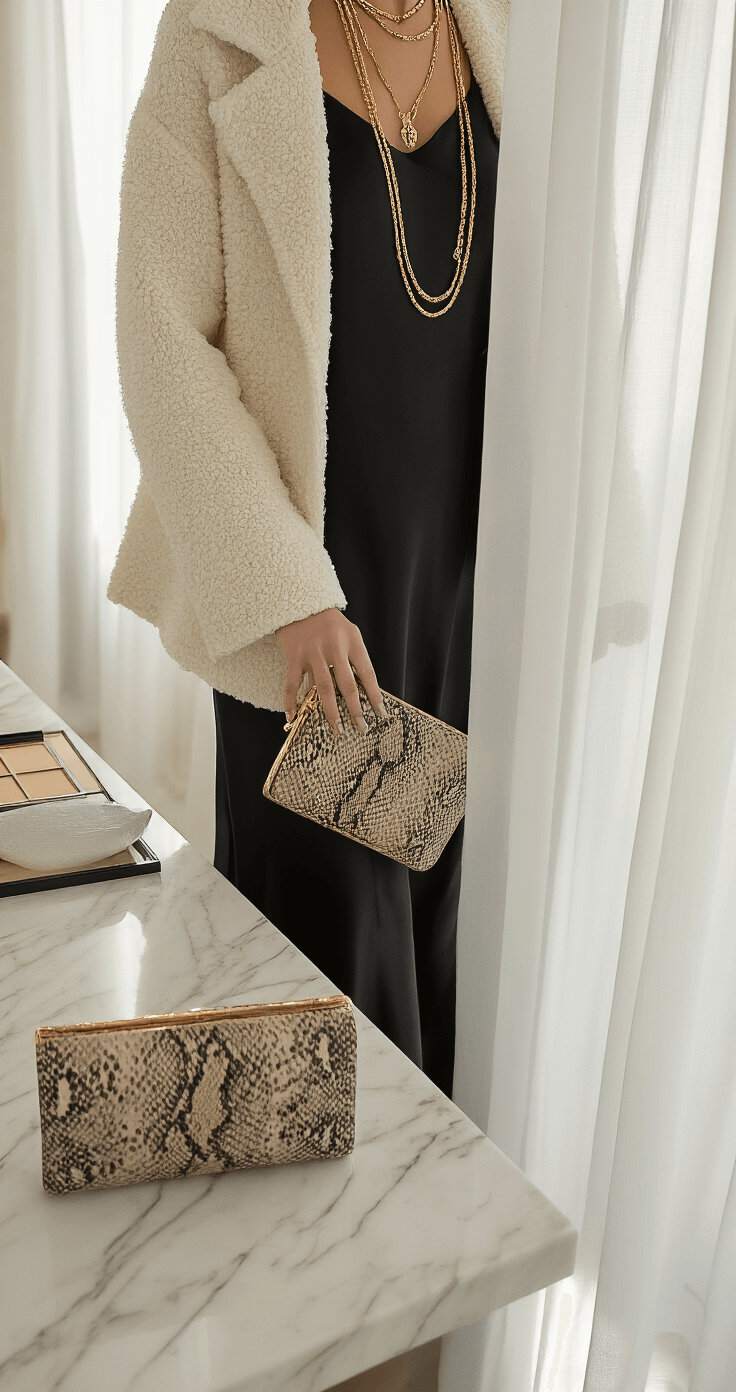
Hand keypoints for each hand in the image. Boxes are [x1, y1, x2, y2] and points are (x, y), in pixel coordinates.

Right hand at [275, 608, 385, 732]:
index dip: (375, 695)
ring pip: (323, 688)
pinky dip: (291, 702)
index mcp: (352, 642)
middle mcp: (334, 648)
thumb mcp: (350, 633)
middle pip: (347, 685)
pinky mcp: (295, 657)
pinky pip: (292, 684)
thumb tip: (363, 689)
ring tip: (337, 727)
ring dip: (330, 711)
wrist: (301, 603)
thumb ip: (355, 657)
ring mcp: (313, 653)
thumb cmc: (330, 623)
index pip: (368, 673)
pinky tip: (292, 716)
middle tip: (361, 727)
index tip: (380, 713)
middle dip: (355, 709)